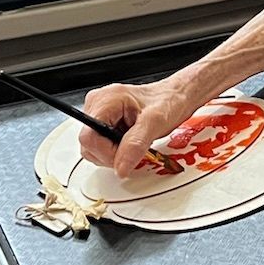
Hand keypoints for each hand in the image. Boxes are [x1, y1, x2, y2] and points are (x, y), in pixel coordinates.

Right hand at [79, 76, 203, 177]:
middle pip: (88, 145)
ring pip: (93, 148)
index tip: (127, 154)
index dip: (106, 152)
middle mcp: (97, 105)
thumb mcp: (155, 122)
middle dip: (111, 154)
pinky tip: (129, 141)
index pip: (89, 137)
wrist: (175, 97)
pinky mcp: (103, 122)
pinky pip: (100, 146)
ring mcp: (99, 114)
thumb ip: (135, 144)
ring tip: (133, 141)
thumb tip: (120, 167)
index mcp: (105, 100)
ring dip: (114, 154)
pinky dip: (115, 151)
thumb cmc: (167, 102)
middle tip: (135, 147)